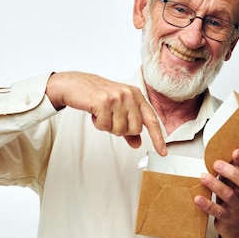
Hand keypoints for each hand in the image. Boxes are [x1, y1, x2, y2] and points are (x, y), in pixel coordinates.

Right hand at [46, 72, 166, 155]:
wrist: (75, 85)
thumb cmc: (97, 97)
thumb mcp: (117, 110)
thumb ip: (128, 127)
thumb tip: (138, 144)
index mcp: (136, 95)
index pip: (152, 120)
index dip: (158, 138)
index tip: (163, 152)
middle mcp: (129, 95)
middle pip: (135, 129)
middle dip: (121, 130)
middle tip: (111, 119)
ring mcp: (117, 98)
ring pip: (120, 129)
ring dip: (108, 126)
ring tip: (101, 114)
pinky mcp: (104, 102)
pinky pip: (105, 126)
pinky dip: (98, 123)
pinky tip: (95, 112)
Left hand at [195, 149, 238, 237]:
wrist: (236, 223)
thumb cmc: (233, 196)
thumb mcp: (234, 181)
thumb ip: (230, 167)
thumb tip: (219, 149)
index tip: (235, 152)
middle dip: (231, 172)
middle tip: (216, 163)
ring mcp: (237, 205)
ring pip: (230, 195)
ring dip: (216, 185)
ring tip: (204, 177)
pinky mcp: (227, 217)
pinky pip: (218, 211)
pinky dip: (207, 205)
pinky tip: (198, 198)